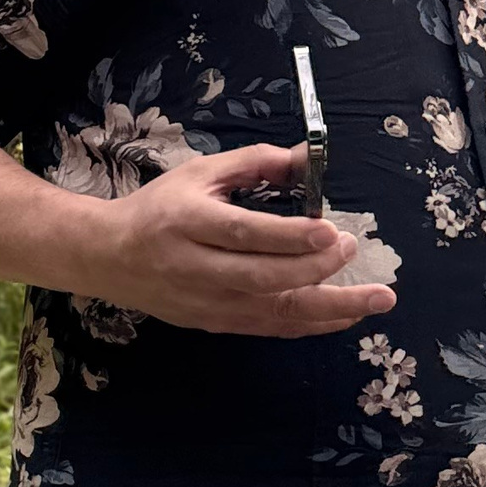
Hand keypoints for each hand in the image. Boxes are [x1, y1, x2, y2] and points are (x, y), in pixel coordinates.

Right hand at [77, 145, 396, 337]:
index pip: (243, 233)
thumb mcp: (198, 173)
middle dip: (317, 268)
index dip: (290, 236)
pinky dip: (312, 323)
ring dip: (331, 307)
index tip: (331, 229)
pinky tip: (346, 315)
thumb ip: (253, 163)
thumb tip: (307, 159)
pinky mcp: (214, 322)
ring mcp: (205, 301)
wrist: (108, 256)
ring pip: (274, 311)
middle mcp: (194, 266)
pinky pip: (271, 327)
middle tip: (353, 249)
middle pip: (263, 278)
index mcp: (186, 221)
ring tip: (377, 299)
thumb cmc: (158, 209)